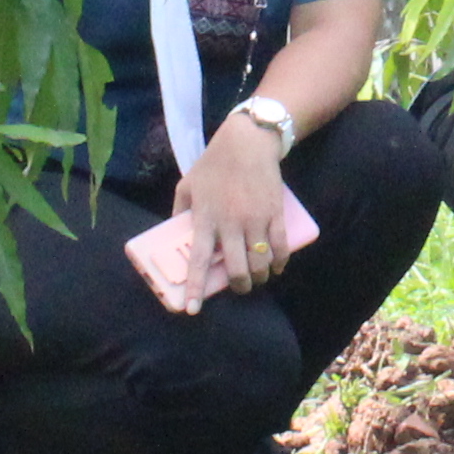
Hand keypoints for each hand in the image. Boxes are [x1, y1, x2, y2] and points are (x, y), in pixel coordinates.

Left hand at [177, 123, 295, 300]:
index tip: (192, 310)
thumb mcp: (187, 185)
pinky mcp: (275, 213)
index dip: (195, 287)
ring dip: (260, 278)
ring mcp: (255, 219)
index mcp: (205, 218)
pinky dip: (280, 263)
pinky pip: (280, 247)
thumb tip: (173, 234)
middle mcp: (230, 223)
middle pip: (236, 269)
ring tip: (258, 278)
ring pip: (260, 263)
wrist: (247, 142)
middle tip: (240, 288)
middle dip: (239, 286)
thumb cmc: (213, 164)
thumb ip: (179, 210)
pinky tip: (277, 268)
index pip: (199, 259)